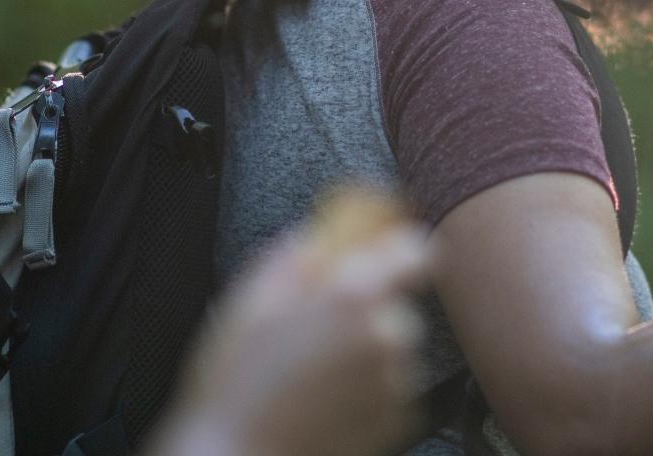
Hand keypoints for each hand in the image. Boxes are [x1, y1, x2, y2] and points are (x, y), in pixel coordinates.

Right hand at [154, 216, 431, 455]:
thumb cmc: (236, 382)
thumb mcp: (252, 299)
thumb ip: (300, 253)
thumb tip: (324, 230)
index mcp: (354, 296)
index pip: (416, 250)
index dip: (398, 249)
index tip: (380, 255)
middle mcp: (386, 336)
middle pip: (398, 306)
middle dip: (367, 312)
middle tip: (317, 331)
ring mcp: (395, 382)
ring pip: (393, 350)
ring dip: (365, 353)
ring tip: (312, 373)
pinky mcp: (395, 421)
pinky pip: (390, 389)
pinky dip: (366, 390)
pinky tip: (323, 400)